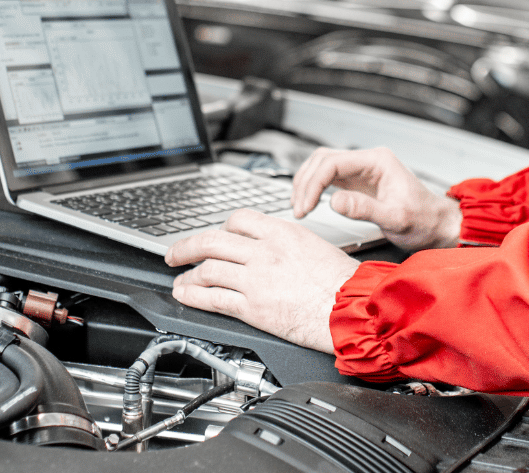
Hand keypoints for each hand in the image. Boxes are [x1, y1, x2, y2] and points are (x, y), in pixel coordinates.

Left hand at [166, 209, 358, 352]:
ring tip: (181, 279)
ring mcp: (255, 279)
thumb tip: (269, 247)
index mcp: (281, 232)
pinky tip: (186, 296)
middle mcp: (264, 252)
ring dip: (188, 275)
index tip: (214, 235)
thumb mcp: (315, 246)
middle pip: (212, 241)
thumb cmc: (343, 282)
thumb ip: (286, 243)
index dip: (221, 228)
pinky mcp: (252, 307)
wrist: (352, 309)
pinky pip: (213, 298)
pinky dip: (193, 296)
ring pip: (208, 269)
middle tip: (175, 253)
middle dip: (187, 246)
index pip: (238, 219)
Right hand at [291, 146, 461, 252]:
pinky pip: (329, 178)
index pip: (333, 163)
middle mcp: (369, 161)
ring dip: (307, 183)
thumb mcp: (396, 219)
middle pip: (323, 160)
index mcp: (378, 161)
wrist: (437, 226)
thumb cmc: (424, 221)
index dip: (313, 184)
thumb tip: (334, 201)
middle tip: (299, 208)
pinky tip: (309, 202)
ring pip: (323, 166)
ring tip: (300, 206)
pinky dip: (315, 188)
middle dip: (305, 182)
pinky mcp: (359, 183)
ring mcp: (363, 170)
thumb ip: (364, 209)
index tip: (306, 207)